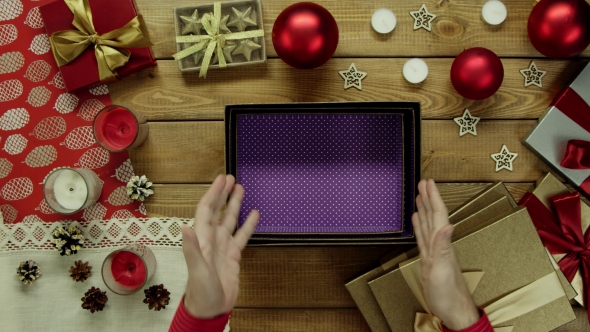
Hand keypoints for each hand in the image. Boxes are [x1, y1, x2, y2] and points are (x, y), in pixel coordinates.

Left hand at [181, 174, 259, 317]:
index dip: (213, 194)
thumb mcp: (197, 270)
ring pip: (230, 220)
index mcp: (202, 240)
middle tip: (230, 179)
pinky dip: (248, 225)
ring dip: (235, 205)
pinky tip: (254, 215)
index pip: (206, 211)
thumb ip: (192, 248)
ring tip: (241, 189)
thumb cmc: (201, 293)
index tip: (221, 180)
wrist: (211, 310)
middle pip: (217, 211)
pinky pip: (241, 236)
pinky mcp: (233, 256)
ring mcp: (223, 247)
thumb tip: (185, 227)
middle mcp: (212, 240)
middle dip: (223, 194)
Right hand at [412, 179, 478, 329]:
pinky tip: (418, 220)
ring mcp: (434, 251)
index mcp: (442, 244)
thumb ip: (443, 246)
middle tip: (424, 182)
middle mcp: (439, 245)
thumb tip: (447, 224)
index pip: (438, 215)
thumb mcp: (442, 269)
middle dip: (429, 198)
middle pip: (434, 216)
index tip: (429, 182)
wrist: (452, 310)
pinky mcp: (429, 259)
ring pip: (428, 224)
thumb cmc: (448, 294)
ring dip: (425, 209)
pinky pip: (423, 238)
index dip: (434, 198)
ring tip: (420, 195)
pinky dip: (420, 226)